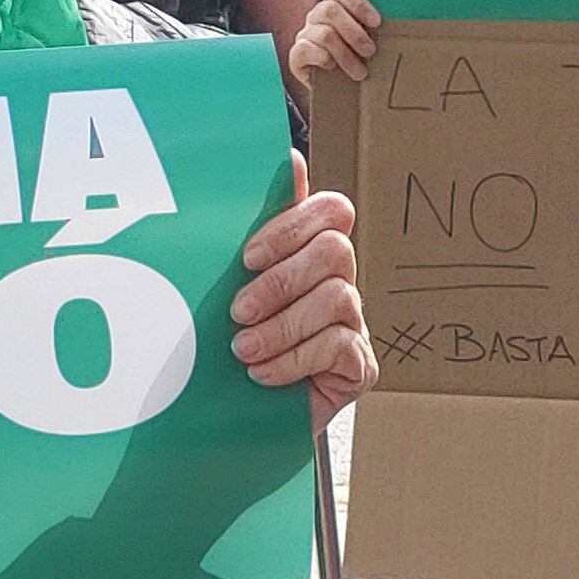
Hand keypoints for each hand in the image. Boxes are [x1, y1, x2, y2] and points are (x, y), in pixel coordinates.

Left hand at [233, 153, 374, 419]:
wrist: (226, 420)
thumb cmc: (220, 343)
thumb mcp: (220, 284)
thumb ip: (245, 227)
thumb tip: (283, 158)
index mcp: (306, 253)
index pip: (331, 210)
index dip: (293, 224)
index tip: (247, 256)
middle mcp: (336, 282)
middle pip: (335, 250)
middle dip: (280, 281)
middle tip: (237, 311)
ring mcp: (353, 324)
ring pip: (338, 298)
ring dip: (282, 326)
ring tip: (242, 350)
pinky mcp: (359, 366)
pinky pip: (341, 346)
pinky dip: (294, 358)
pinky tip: (262, 375)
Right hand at [289, 0, 382, 85]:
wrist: (342, 90)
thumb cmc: (360, 59)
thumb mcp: (371, 39)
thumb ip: (376, 26)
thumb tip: (406, 19)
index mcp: (334, 5)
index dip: (356, 2)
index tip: (376, 22)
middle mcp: (316, 16)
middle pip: (329, 10)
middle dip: (355, 33)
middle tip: (371, 51)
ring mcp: (305, 34)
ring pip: (324, 34)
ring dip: (346, 54)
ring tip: (360, 72)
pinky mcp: (296, 55)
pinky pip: (305, 49)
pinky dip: (323, 59)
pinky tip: (333, 68)